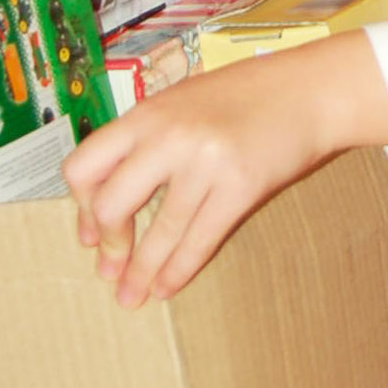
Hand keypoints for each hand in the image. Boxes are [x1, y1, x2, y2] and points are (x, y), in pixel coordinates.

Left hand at [63, 31, 387, 306]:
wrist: (307, 91)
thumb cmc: (245, 94)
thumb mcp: (182, 102)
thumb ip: (147, 137)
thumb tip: (114, 189)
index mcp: (147, 113)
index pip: (85, 166)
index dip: (80, 207)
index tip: (89, 233)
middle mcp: (168, 137)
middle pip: (112, 205)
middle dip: (110, 245)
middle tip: (110, 269)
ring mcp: (204, 163)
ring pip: (158, 232)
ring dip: (141, 272)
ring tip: (131, 297)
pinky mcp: (239, 188)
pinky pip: (199, 240)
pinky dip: (179, 270)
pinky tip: (167, 287)